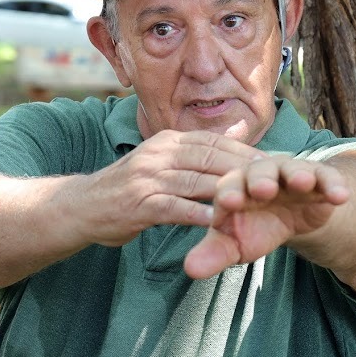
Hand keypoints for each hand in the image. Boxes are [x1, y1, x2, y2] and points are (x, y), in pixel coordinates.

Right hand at [76, 130, 266, 247]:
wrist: (82, 206)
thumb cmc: (128, 188)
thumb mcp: (161, 160)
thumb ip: (195, 152)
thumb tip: (236, 134)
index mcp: (166, 140)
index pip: (212, 141)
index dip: (244, 151)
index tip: (273, 162)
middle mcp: (158, 153)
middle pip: (209, 156)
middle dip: (244, 168)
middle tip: (274, 181)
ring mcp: (147, 177)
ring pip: (195, 180)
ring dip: (228, 190)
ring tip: (257, 200)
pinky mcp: (139, 204)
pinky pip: (174, 207)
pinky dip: (197, 213)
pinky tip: (219, 222)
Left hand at [183, 154, 349, 278]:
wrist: (290, 216)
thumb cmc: (254, 226)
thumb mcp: (234, 244)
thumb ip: (213, 254)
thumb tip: (189, 270)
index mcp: (235, 186)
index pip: (228, 185)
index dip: (229, 192)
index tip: (228, 202)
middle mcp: (261, 174)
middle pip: (259, 171)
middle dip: (260, 179)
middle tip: (262, 189)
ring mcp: (291, 174)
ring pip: (293, 169)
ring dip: (297, 174)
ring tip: (302, 182)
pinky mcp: (318, 179)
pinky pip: (326, 177)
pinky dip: (333, 184)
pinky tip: (341, 196)